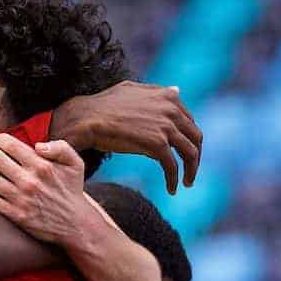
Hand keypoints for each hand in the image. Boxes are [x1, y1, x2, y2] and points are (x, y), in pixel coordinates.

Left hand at [0, 134, 96, 247]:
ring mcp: (21, 198)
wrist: (76, 224)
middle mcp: (30, 180)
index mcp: (42, 165)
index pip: (14, 147)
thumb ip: (60, 147)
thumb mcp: (75, 163)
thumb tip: (38, 145)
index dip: (1, 140)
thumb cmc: (72, 190)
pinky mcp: (15, 214)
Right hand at [52, 81, 201, 193]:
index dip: (188, 140)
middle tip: (190, 171)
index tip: (183, 153)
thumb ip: (157, 92)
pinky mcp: (158, 144)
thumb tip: (178, 91)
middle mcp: (171, 109)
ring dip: (190, 171)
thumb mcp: (132, 91)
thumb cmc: (102, 107)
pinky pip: (172, 166)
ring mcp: (166, 126)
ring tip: (185, 184)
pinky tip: (171, 189)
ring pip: (190, 153)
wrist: (85, 119)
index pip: (189, 121)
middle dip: (194, 157)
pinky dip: (174, 180)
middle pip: (195, 137)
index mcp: (168, 96)